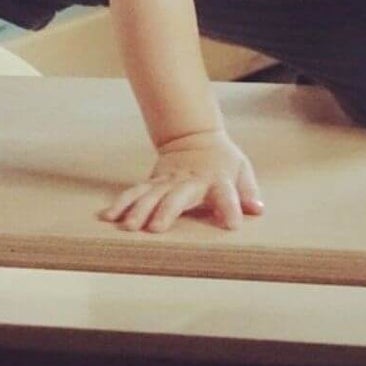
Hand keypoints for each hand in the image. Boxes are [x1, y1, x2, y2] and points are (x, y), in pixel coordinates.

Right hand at [99, 129, 264, 232]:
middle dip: (165, 211)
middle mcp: (190, 181)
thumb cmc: (223, 160)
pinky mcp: (153, 182)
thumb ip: (249, 191)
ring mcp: (168, 181)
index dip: (230, 208)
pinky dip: (121, 203)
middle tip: (155, 229)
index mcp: (217, 180)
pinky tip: (107, 217)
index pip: (227, 194)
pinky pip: (135, 192)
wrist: (195, 136)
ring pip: (150, 195)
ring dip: (138, 210)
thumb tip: (257, 210)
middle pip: (177, 196)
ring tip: (127, 226)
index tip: (232, 224)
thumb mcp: (242, 170)